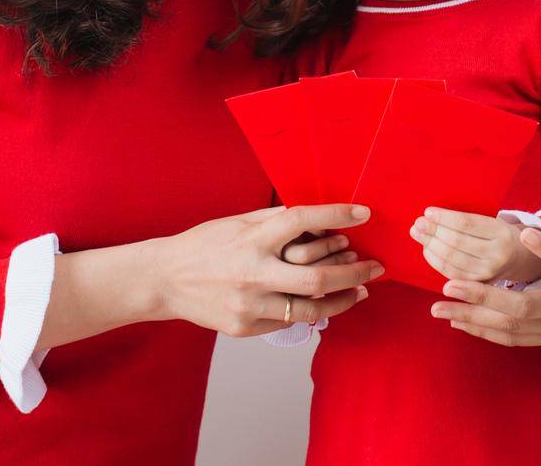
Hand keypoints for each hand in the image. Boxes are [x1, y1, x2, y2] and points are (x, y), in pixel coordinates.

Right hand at [154, 204, 383, 336]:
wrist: (165, 279)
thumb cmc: (204, 244)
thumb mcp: (237, 222)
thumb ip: (274, 222)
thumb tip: (314, 219)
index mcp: (252, 239)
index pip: (302, 221)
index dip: (336, 216)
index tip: (363, 214)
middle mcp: (253, 273)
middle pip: (317, 278)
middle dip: (354, 272)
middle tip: (376, 266)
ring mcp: (250, 305)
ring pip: (310, 309)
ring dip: (342, 300)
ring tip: (359, 290)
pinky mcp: (246, 327)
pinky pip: (287, 321)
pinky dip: (310, 311)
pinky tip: (324, 303)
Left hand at [409, 208, 540, 283]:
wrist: (524, 260)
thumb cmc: (502, 235)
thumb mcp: (495, 223)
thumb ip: (470, 222)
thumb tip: (433, 216)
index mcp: (502, 232)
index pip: (467, 223)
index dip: (444, 218)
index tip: (427, 212)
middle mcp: (498, 254)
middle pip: (457, 242)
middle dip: (432, 232)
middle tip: (418, 224)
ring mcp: (489, 272)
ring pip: (452, 259)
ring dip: (430, 245)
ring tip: (418, 234)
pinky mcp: (481, 285)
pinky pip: (452, 273)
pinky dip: (436, 261)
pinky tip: (427, 250)